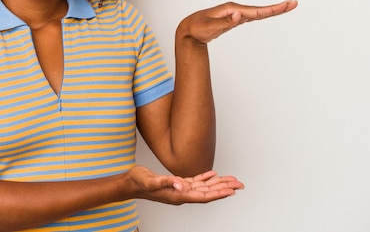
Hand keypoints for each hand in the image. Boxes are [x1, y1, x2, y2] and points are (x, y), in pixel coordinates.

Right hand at [129, 166, 243, 204]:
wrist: (130, 183)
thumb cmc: (139, 182)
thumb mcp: (151, 181)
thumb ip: (165, 182)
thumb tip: (180, 184)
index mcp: (178, 196)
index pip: (203, 196)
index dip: (218, 193)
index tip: (231, 191)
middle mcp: (181, 194)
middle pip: (208, 192)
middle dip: (224, 188)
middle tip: (239, 184)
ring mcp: (179, 189)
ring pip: (204, 187)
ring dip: (218, 183)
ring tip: (231, 180)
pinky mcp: (176, 183)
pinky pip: (195, 182)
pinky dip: (205, 178)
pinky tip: (212, 174)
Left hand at [177, 0, 297, 43]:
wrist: (187, 30)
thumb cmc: (196, 29)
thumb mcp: (209, 27)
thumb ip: (224, 22)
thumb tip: (238, 16)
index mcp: (232, 10)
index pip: (256, 11)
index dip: (272, 9)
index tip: (287, 5)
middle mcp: (235, 10)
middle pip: (260, 9)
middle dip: (276, 7)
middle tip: (293, 3)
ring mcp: (234, 15)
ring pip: (256, 12)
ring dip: (271, 10)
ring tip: (285, 6)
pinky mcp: (233, 20)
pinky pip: (250, 16)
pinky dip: (260, 15)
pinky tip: (265, 14)